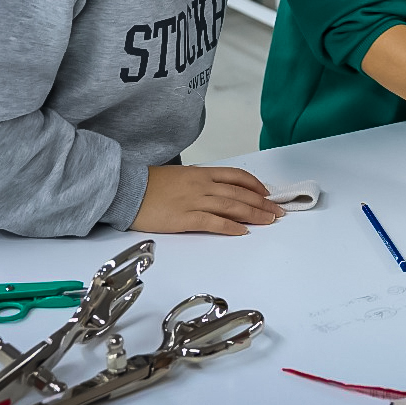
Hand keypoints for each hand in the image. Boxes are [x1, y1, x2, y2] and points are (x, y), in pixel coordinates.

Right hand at [131, 165, 283, 234]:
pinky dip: (231, 227)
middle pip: (239, 193)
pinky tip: (243, 231)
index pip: (236, 176)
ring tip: (269, 221)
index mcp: (201, 173)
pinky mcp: (184, 218)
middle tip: (278, 211)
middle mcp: (202, 185)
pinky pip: (213, 222)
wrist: (127, 190)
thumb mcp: (180, 176)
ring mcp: (194, 201)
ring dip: (254, 214)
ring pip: (232, 206)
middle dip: (262, 203)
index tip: (268, 193)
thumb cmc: (151, 185)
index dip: (256, 185)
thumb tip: (217, 190)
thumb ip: (200, 182)